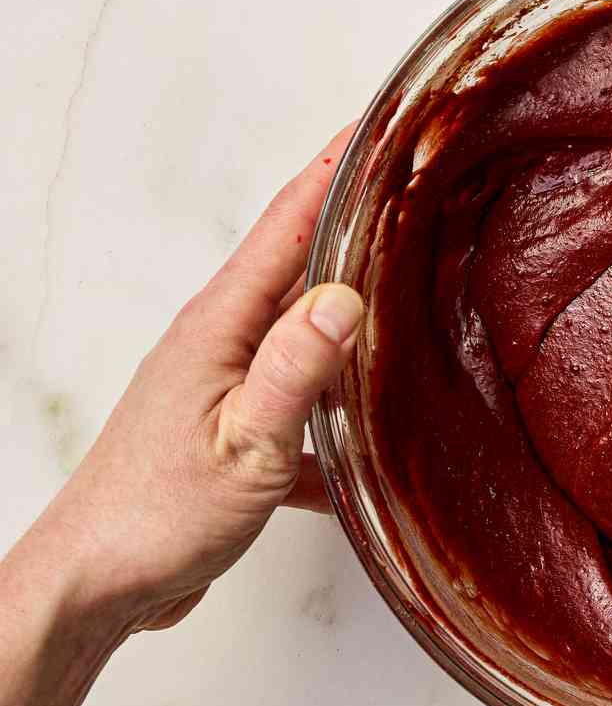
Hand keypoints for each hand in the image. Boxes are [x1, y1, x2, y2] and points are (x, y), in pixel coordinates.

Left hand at [0, 130, 361, 705]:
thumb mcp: (244, 444)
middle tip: (417, 187)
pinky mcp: (233, 437)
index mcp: (220, 328)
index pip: (288, 225)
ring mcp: (224, 388)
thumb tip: (345, 296)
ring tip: (413, 287)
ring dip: (354, 311)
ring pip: (305, 336)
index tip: (382, 124)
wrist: (101, 580)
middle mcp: (220, 343)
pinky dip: (339, 408)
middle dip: (355, 222)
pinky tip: (379, 434)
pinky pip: (300, 404)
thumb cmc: (158, 517)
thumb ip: (294, 370)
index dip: (336, 169)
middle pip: (298, 264)